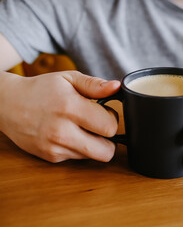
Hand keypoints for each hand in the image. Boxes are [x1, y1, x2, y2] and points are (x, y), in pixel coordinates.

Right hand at [0, 71, 119, 162]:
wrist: (8, 104)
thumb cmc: (41, 89)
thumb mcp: (68, 79)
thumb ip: (94, 84)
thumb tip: (117, 87)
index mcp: (70, 107)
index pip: (110, 127)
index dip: (112, 119)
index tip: (104, 112)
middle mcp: (62, 131)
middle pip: (107, 151)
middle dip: (109, 139)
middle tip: (98, 125)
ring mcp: (55, 147)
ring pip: (94, 157)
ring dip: (95, 144)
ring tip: (82, 128)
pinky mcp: (50, 157)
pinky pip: (79, 158)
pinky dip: (80, 148)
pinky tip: (69, 134)